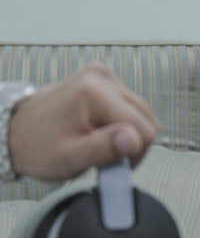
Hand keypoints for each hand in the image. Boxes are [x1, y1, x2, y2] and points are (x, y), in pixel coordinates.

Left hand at [7, 64, 158, 179]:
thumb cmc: (37, 147)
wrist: (16, 131)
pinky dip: (121, 122)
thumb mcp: (68, 158)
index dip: (133, 153)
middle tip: (104, 154)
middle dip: (131, 142)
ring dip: (128, 132)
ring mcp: (102, 75)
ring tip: (100, 142)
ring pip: (141, 112)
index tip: (110, 163)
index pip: (144, 129)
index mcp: (94, 93)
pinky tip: (100, 129)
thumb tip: (134, 139)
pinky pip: (130, 105)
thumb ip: (103, 149)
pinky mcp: (104, 78)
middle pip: (146, 117)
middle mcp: (101, 77)